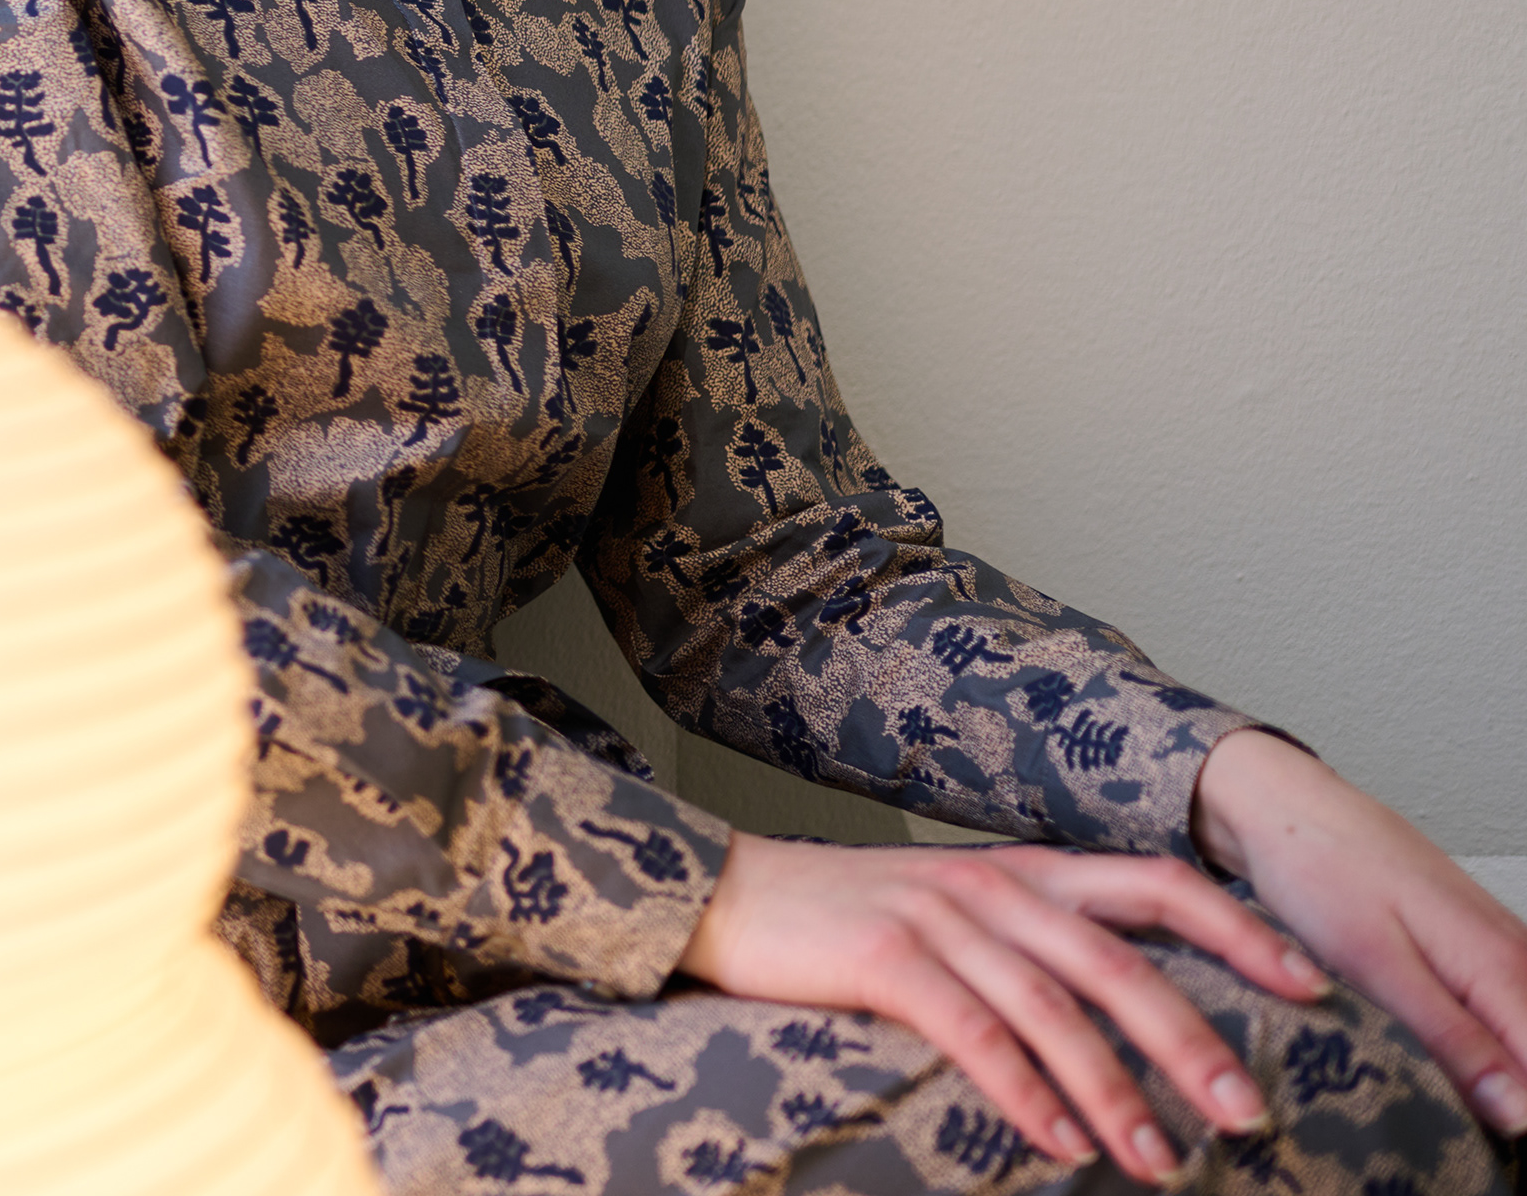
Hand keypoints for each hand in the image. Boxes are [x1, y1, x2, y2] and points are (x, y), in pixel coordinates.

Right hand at [676, 834, 1326, 1177]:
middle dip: (1192, 1041)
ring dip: (1115, 1091)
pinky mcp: (881, 956)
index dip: (1238, 932)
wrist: (722, 894)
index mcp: (1023, 869)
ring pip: (1054, 1006)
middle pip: (1120, 960)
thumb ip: (1034, 944)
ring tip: (1161, 1164)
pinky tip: (1059, 1145)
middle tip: (1250, 1114)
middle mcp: (992, 884)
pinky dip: (1024, 1092)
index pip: (1157, 883)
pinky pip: (971, 1031)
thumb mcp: (954, 911)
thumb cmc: (846, 920)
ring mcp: (937, 916)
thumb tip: (1130, 1015)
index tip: (1312, 988)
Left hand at [1196, 729, 1526, 1136]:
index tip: (1494, 1131)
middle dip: (1514, 1088)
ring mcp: (1499, 943)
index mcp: (1500, 964)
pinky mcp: (1476, 941)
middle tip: (1460, 1103)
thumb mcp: (1377, 965)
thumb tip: (1522, 1113)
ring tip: (1451, 1079)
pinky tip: (1453, 1049)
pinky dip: (1488, 1031)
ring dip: (1502, 1063)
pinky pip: (1506, 1001)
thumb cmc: (1321, 871)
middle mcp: (1515, 953)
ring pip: (1525, 1025)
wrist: (1286, 804)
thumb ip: (1454, 1038)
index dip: (1523, 1111)